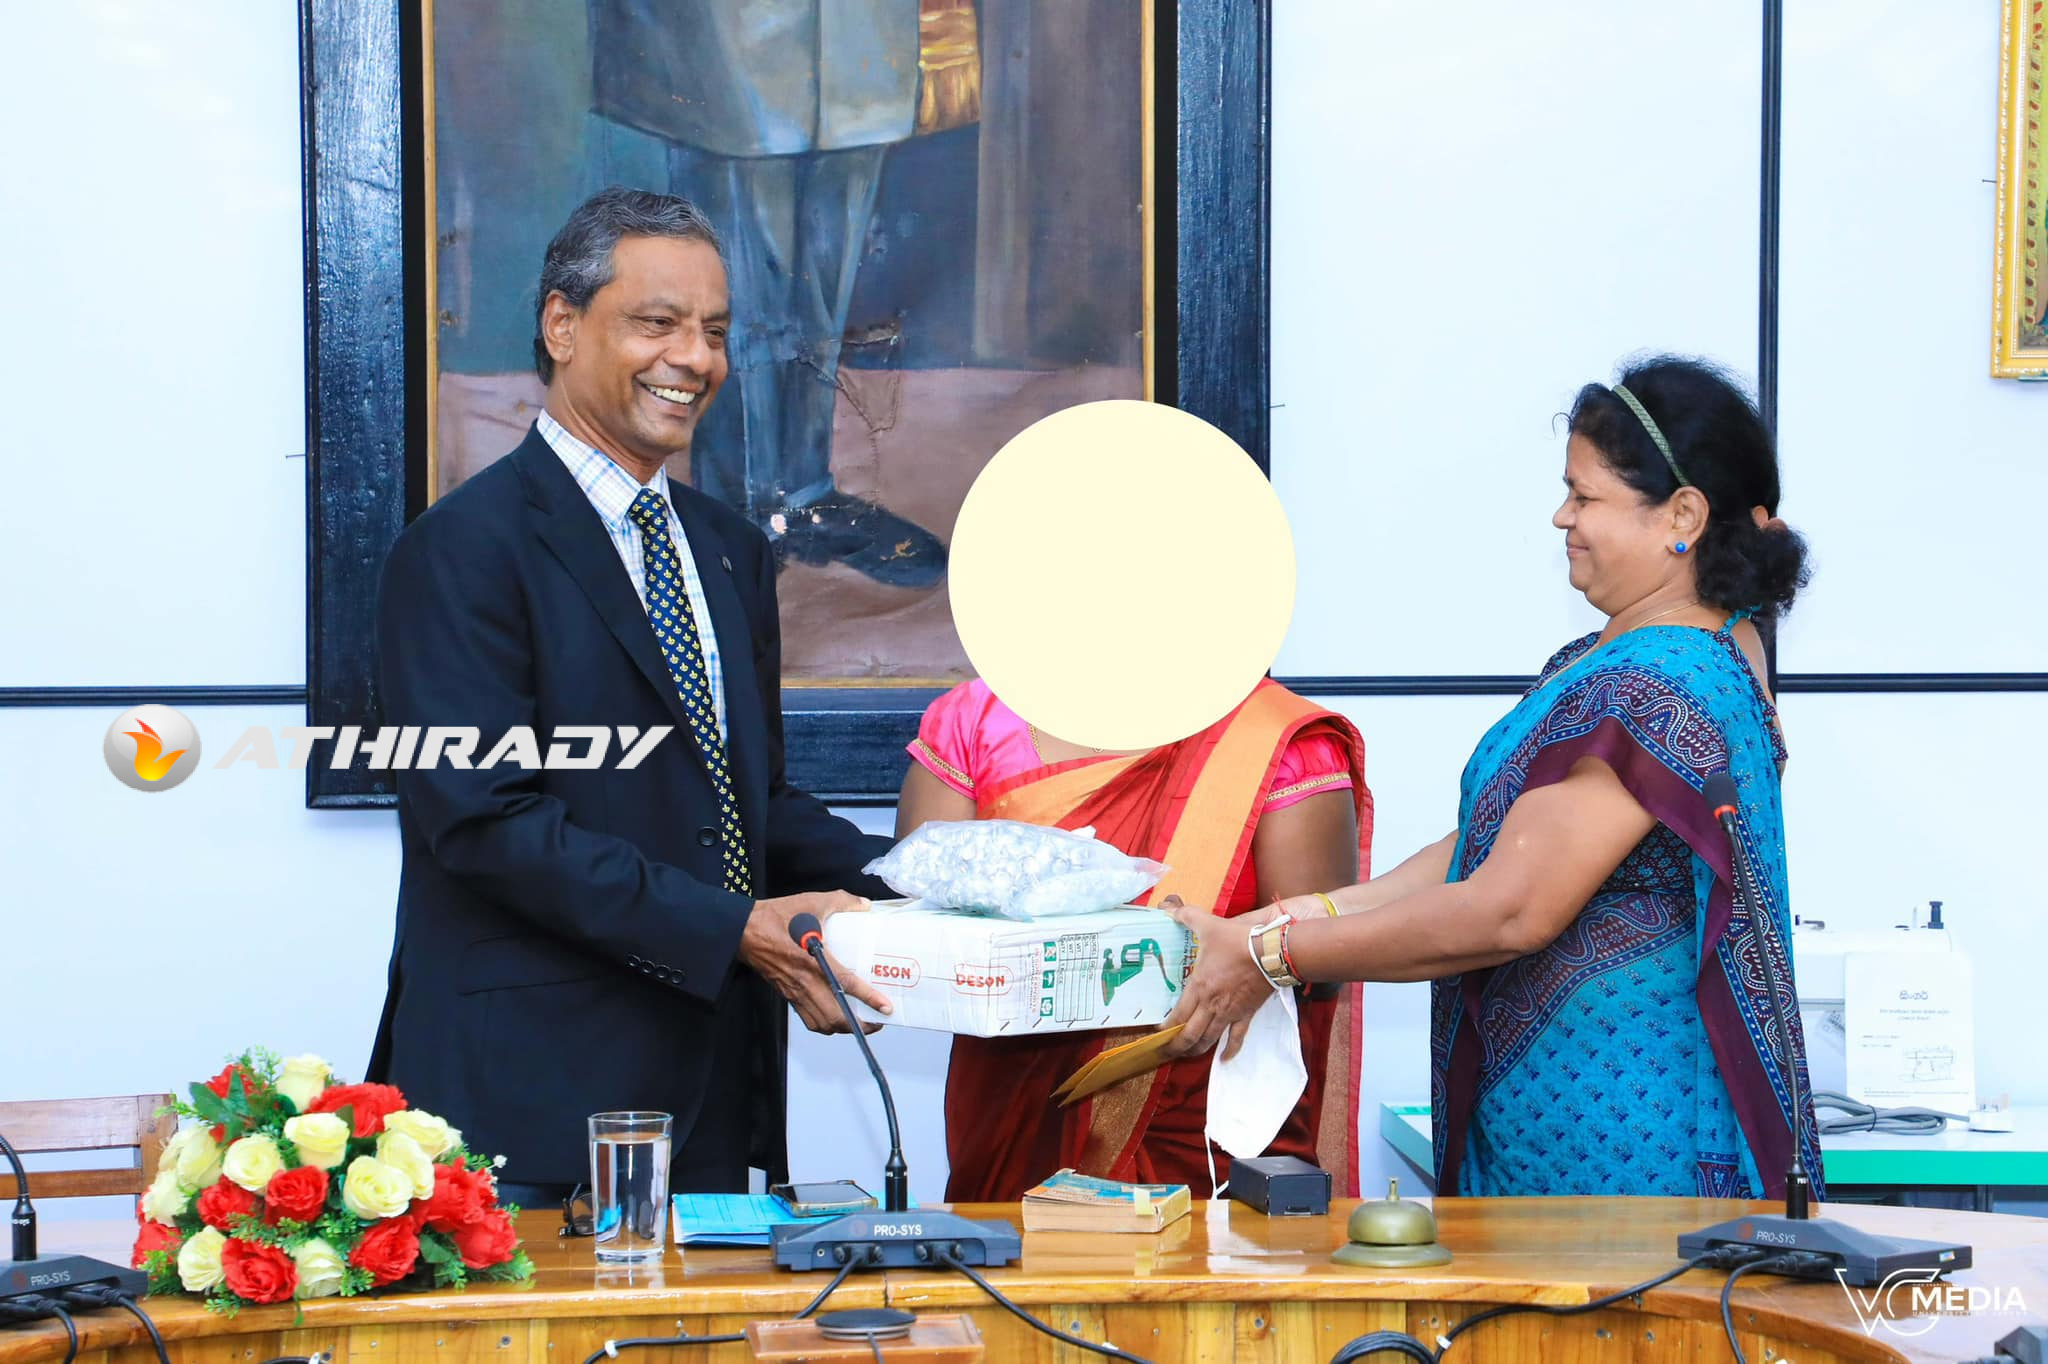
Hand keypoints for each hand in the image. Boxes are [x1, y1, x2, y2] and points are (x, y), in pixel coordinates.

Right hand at [739, 891, 893, 1034]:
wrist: (744, 930)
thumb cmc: (776, 917)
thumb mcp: (811, 901)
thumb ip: (841, 901)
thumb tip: (864, 905)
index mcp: (813, 959)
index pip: (846, 983)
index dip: (868, 997)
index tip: (885, 1006)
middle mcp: (805, 981)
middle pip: (835, 1016)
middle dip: (860, 1024)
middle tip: (878, 1020)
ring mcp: (795, 992)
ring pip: (822, 1023)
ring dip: (844, 1028)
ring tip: (860, 1023)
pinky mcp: (787, 995)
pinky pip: (808, 1020)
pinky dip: (824, 1026)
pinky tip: (835, 1019)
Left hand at [1159, 896, 1274, 1061]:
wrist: (1272, 953)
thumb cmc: (1237, 941)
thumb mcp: (1208, 924)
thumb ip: (1185, 916)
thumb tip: (1167, 907)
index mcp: (1199, 987)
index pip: (1177, 1015)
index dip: (1166, 1027)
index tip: (1157, 1032)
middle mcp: (1211, 1005)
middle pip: (1190, 1035)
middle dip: (1177, 1047)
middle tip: (1166, 1052)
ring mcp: (1230, 1012)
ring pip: (1210, 1039)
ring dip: (1197, 1049)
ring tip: (1188, 1054)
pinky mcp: (1246, 1014)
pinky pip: (1238, 1037)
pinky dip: (1230, 1050)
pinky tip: (1225, 1059)